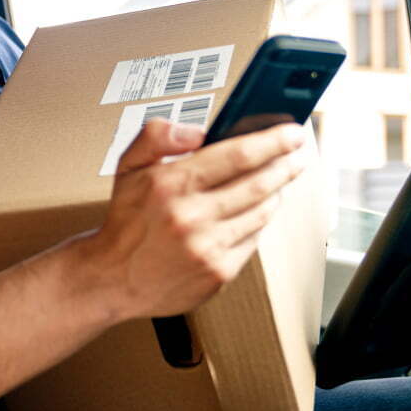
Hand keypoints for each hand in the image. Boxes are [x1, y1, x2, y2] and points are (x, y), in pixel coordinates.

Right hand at [85, 118, 309, 320]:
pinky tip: (257, 210)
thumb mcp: (128, 165)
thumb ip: (157, 135)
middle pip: (258, 183)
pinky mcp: (218, 273)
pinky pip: (254, 239)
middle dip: (286, 164)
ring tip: (280, 177)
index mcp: (171, 184)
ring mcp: (208, 247)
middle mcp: (191, 217)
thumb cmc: (125, 221)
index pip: (237, 155)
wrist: (112, 278)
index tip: (290, 132)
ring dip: (277, 191)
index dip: (272, 141)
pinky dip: (260, 221)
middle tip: (298, 153)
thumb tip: (198, 132)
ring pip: (261, 211)